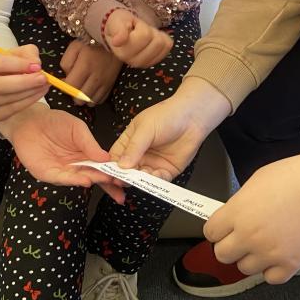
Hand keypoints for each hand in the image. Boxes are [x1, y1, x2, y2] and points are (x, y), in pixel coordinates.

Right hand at [0, 44, 48, 121]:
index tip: (36, 66)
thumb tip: (36, 64)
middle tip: (43, 78)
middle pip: (0, 85)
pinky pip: (13, 109)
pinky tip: (37, 93)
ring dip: (30, 92)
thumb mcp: (14, 53)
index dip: (18, 65)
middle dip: (25, 82)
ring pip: (8, 99)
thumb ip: (27, 53)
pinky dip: (28, 101)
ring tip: (44, 84)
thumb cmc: (3, 66)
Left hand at [0, 103, 125, 203]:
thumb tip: (107, 158)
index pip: (103, 166)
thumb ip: (90, 143)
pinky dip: (74, 180)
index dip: (114, 172)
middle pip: (94, 177)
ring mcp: (62, 171)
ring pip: (80, 178)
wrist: (29, 121)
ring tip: (106, 181)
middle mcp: (76, 165)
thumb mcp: (77, 128)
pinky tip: (84, 179)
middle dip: (108, 183)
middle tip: (122, 188)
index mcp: (86, 154)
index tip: (128, 177)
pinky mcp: (47, 173)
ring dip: (93, 180)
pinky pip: (62, 178)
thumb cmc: (55, 121)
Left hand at [60, 38, 123, 105]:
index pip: (71, 87)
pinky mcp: (112, 84)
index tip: (64, 80)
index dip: (64, 86)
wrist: (113, 40)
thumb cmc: (91, 42)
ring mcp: (105, 83)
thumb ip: (66, 63)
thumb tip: (64, 78)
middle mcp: (96, 78)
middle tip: (73, 85)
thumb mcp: (74, 47)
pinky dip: (93, 98)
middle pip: (80, 99)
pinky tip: (91, 90)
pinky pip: (100, 100)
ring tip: (82, 88)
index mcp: (85, 67)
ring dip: (83, 98)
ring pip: (90, 102)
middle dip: (73, 95)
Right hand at [104, 8, 172, 67]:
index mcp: (124, 52)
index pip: (145, 35)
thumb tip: (118, 42)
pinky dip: (163, 38)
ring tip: (144, 34)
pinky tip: (151, 39)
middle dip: (150, 31)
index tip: (131, 26)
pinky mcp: (154, 61)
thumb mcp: (118, 22)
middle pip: (158, 42)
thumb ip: (119, 31)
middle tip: (139, 30)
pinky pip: (168, 46)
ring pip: (164, 44)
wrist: (119, 31)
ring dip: (156, 35)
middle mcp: (135, 62)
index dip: (141, 26)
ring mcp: (145, 64)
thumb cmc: (119, 24)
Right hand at [111, 78, 230, 178]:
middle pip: (124, 173)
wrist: (192, 117)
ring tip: (140, 178)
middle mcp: (138, 156)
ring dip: (139, 182)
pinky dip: (155, 181)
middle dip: (122, 179)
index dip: (108, 169)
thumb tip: (120, 166)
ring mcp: (151, 164)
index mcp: (128, 143)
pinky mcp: (166, 171)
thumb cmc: (166, 116)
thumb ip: (134, 147)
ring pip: (140, 180)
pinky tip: (156, 175)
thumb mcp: (145, 128)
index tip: (107, 177)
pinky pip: (157, 181)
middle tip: (122, 183)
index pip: (112, 160)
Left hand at [204, 150, 299, 283]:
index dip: (218, 229)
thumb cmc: (294, 177)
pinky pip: (270, 277)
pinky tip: (278, 252)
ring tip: (266, 240)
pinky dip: (273, 268)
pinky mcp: (289, 264)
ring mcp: (269, 252)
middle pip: (222, 254)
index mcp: (237, 212)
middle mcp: (249, 236)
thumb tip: (231, 217)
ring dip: (252, 257)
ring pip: (245, 268)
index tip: (224, 228)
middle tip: (243, 236)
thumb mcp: (255, 182)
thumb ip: (239, 204)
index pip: (211, 232)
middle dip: (230, 245)